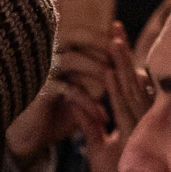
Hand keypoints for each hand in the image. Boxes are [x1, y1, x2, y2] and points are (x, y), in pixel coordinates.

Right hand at [7, 22, 113, 171]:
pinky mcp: (40, 93)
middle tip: (121, 53)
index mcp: (58, 54)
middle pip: (73, 35)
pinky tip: (103, 116)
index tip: (127, 45)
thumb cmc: (59, 114)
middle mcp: (49, 58)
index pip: (82, 35)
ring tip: (114, 84)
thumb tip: (139, 73)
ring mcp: (43, 73)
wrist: (31, 136)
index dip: (103, 35)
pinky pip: (68, 90)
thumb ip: (104, 81)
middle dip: (99, 40)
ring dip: (96, 69)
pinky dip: (88, 102)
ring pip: (72, 59)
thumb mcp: (83, 93)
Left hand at [79, 23, 150, 171]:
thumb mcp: (100, 150)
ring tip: (112, 40)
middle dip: (121, 53)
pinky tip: (110, 71)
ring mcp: (140, 128)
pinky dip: (118, 88)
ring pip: (130, 88)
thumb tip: (76, 103)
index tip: (113, 36)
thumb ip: (90, 126)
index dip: (120, 60)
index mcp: (134, 120)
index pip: (126, 83)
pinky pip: (126, 107)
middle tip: (113, 26)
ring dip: (120, 63)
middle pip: (131, 79)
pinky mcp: (134, 138)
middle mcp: (140, 120)